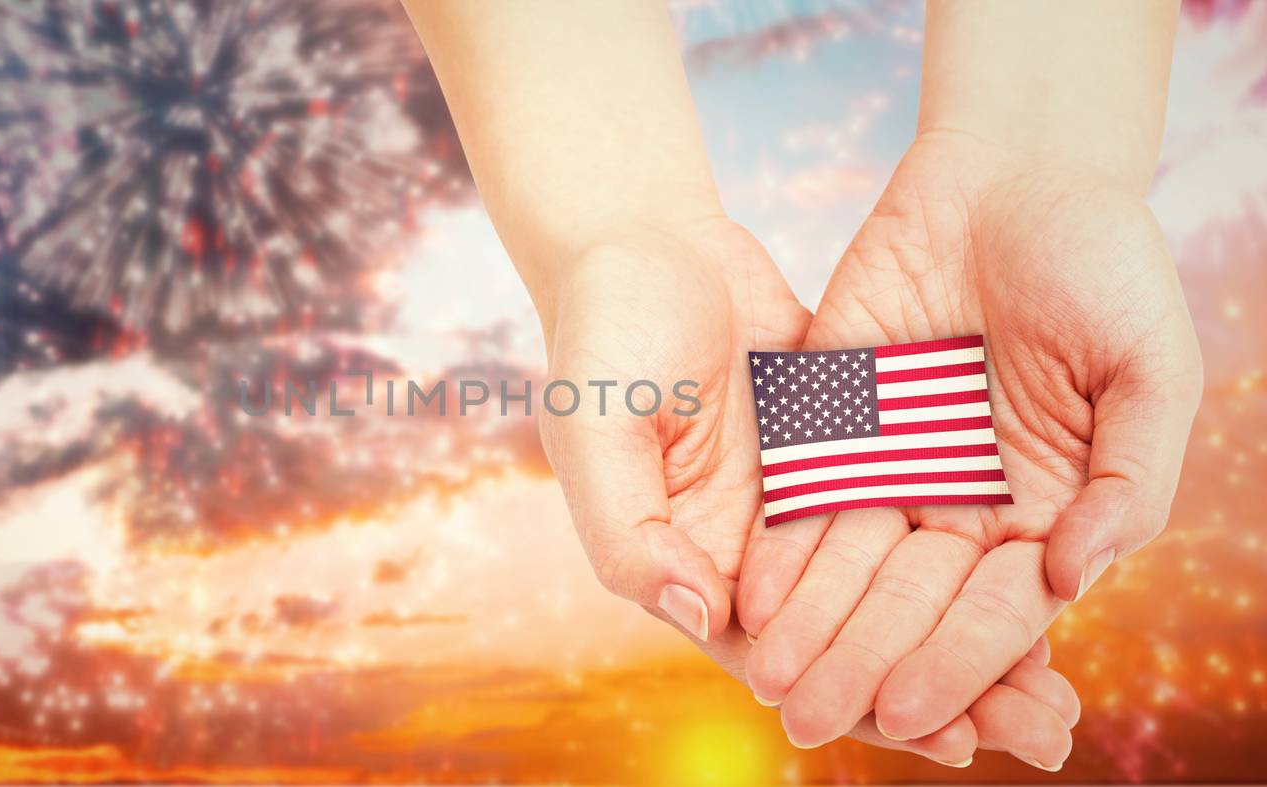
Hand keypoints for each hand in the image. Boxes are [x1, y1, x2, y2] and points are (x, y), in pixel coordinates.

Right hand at [540, 214, 1080, 765]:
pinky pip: (920, 508)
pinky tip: (1046, 572)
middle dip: (951, 689)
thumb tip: (705, 618)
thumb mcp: (595, 438)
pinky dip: (974, 547)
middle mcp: (756, 550)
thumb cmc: (599, 341)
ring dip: (973, 632)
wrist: (640, 243)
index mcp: (692, 565)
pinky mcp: (850, 444)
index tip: (947, 735)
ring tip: (1059, 683)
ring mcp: (809, 496)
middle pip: (861, 636)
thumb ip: (631, 536)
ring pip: (901, 583)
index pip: (786, 659)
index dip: (864, 700)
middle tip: (1044, 730)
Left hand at [736, 131, 1201, 759]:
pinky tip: (749, 598)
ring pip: (848, 569)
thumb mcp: (1149, 365)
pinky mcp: (837, 421)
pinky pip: (805, 498)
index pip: (996, 612)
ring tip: (769, 683)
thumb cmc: (1102, 262)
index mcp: (1048, 510)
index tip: (907, 713)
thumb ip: (1130, 475)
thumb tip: (1075, 577)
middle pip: (909, 606)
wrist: (1013, 172)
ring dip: (811, 628)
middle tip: (812, 722)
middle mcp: (966, 503)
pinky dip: (781, 551)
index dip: (953, 664)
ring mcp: (897, 465)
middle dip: (862, 666)